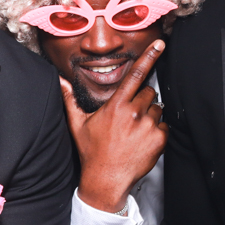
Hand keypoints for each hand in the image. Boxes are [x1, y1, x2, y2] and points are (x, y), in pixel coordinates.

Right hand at [63, 41, 166, 213]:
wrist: (106, 179)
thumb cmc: (92, 152)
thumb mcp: (78, 124)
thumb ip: (70, 99)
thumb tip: (59, 81)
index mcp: (116, 105)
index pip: (136, 74)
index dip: (149, 56)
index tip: (160, 44)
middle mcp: (134, 112)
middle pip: (148, 92)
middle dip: (142, 100)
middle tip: (130, 117)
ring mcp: (148, 126)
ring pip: (157, 108)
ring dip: (149, 116)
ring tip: (134, 131)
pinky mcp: (159, 139)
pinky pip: (164, 126)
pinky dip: (157, 131)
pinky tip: (142, 141)